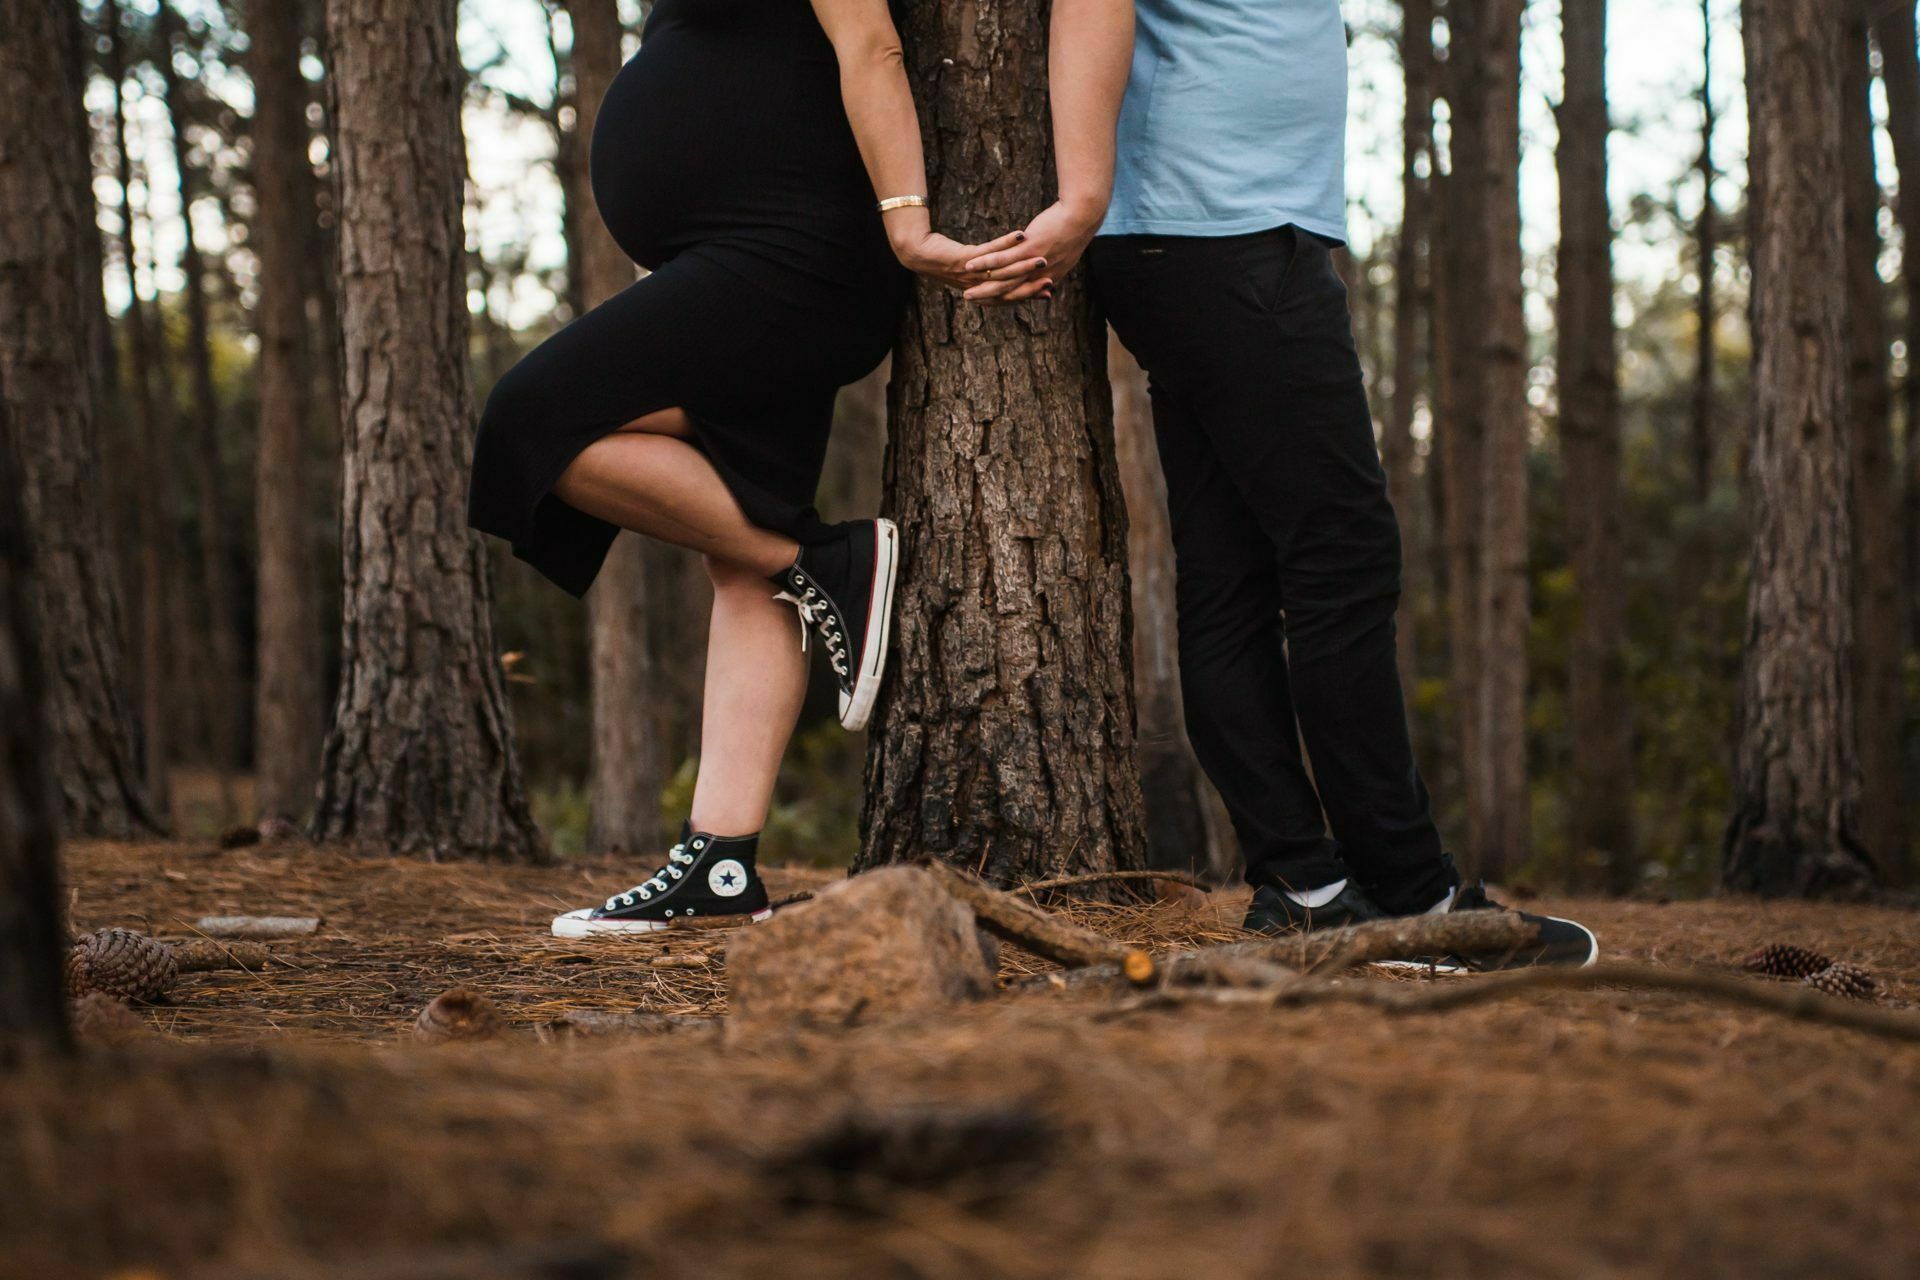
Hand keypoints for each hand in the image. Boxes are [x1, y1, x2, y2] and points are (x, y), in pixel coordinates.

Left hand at [893, 226, 1046, 292]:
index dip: (1029, 292)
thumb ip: (988, 269)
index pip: (1010, 294)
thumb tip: (1004, 267)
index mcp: (980, 289)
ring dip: (1024, 262)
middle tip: (1052, 276)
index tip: (1049, 288)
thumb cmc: (943, 257)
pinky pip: (989, 251)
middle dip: (1032, 281)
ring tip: (1042, 255)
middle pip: (1010, 285)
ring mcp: (971, 274)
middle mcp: (977, 285)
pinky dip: (1005, 243)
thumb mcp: (969, 265)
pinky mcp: (964, 260)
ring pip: (1003, 269)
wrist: (917, 252)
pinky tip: (1019, 234)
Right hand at [962, 198, 1104, 303]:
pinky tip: (970, 264)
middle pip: (1009, 291)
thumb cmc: (1073, 230)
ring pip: (1002, 278)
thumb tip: (1047, 272)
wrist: (1082, 216)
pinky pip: (1002, 259)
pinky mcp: (1028, 249)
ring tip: (964, 288)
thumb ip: (1053, 266)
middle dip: (987, 297)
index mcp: (1049, 278)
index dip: (1003, 299)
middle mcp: (1040, 275)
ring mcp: (1033, 263)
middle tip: (968, 299)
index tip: (986, 301)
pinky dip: (984, 263)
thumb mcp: (1064, 253)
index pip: (1022, 294)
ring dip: (982, 283)